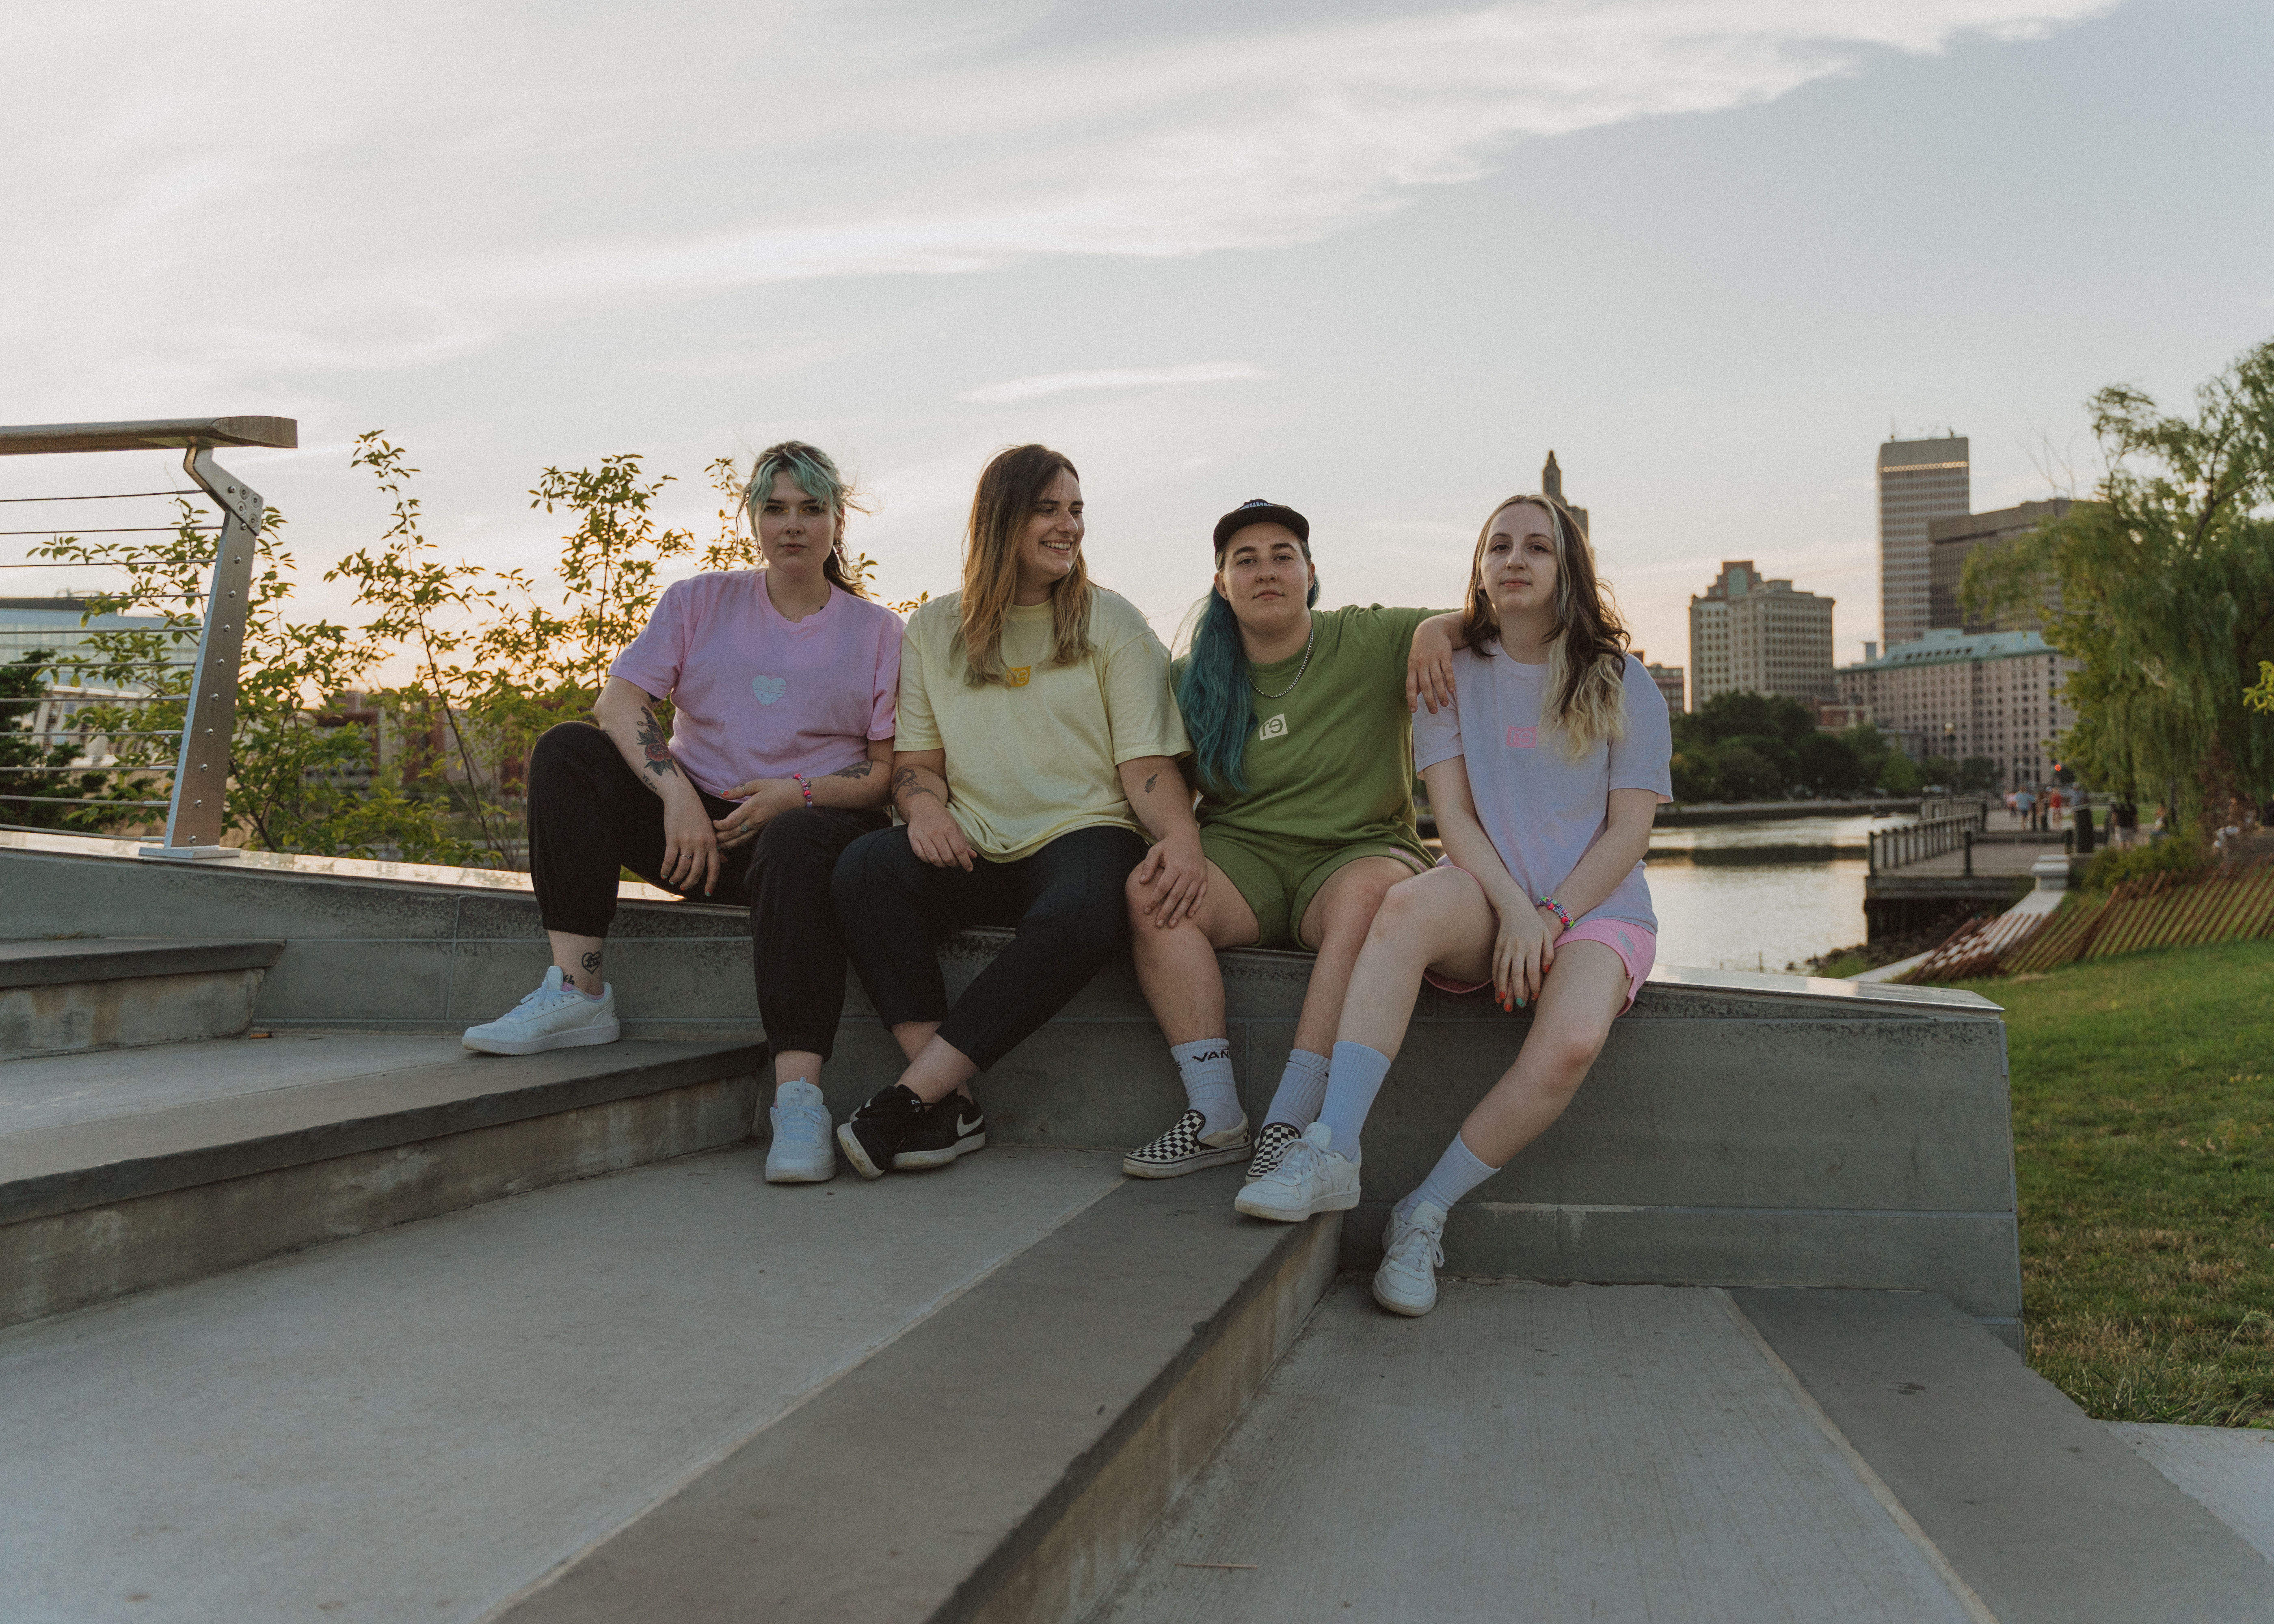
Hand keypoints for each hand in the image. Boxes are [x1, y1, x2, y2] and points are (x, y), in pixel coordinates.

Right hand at [660, 787, 722, 894]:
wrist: (682, 798)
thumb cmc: (697, 814)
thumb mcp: (710, 830)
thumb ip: (716, 847)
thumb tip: (724, 862)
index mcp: (712, 842)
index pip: (714, 867)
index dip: (711, 882)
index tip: (708, 892)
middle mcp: (701, 844)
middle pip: (697, 871)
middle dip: (691, 882)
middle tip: (685, 887)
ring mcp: (687, 841)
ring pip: (683, 867)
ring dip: (677, 877)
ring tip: (673, 880)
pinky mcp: (673, 838)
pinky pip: (670, 859)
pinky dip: (666, 869)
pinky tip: (664, 874)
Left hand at [713, 779, 797, 850]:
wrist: (797, 797)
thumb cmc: (777, 788)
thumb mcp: (757, 784)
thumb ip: (738, 790)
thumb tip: (722, 793)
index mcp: (751, 808)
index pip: (730, 822)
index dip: (719, 826)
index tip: (713, 823)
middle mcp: (754, 820)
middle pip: (733, 834)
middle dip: (720, 837)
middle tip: (710, 837)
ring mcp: (760, 827)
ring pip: (740, 841)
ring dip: (728, 844)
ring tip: (718, 845)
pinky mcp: (764, 829)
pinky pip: (748, 839)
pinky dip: (738, 843)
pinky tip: (732, 844)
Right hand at [906, 801, 975, 870]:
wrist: (922, 807)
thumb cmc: (941, 818)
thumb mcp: (956, 827)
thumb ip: (963, 843)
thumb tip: (972, 856)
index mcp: (949, 828)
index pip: (959, 850)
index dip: (965, 861)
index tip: (969, 868)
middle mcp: (936, 832)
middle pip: (947, 857)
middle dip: (953, 864)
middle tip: (955, 862)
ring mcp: (923, 836)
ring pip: (934, 859)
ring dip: (942, 864)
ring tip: (945, 861)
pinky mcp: (913, 839)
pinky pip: (922, 856)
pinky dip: (929, 861)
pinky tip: (934, 857)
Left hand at [1131, 829, 1207, 927]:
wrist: (1187, 836)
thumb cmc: (1168, 845)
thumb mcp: (1155, 851)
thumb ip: (1148, 865)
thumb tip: (1141, 882)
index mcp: (1175, 865)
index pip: (1163, 887)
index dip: (1154, 900)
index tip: (1146, 911)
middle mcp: (1189, 872)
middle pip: (1176, 896)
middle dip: (1166, 911)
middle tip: (1158, 925)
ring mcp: (1198, 875)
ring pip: (1189, 897)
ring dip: (1180, 912)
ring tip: (1172, 925)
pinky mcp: (1204, 877)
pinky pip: (1201, 894)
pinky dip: (1196, 906)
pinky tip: (1189, 916)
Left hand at [1407, 616, 1457, 714]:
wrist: (1430, 630)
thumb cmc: (1420, 650)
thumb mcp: (1413, 663)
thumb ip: (1414, 679)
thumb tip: (1412, 696)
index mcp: (1412, 667)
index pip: (1410, 685)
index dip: (1411, 698)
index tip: (1413, 710)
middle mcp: (1421, 664)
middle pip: (1425, 685)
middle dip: (1429, 700)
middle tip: (1434, 712)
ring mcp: (1433, 659)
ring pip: (1437, 679)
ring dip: (1441, 693)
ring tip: (1444, 704)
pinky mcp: (1444, 655)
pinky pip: (1447, 670)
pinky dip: (1450, 681)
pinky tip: (1452, 690)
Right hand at [1490, 892, 1555, 1008]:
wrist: (1515, 907)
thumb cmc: (1535, 923)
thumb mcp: (1547, 935)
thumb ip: (1549, 954)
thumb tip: (1546, 971)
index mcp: (1533, 946)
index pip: (1533, 970)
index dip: (1534, 985)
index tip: (1535, 997)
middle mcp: (1518, 947)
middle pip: (1517, 973)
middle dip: (1517, 990)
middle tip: (1519, 1004)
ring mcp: (1506, 946)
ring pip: (1503, 970)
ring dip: (1503, 986)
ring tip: (1503, 1000)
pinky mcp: (1498, 945)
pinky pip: (1495, 963)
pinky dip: (1495, 976)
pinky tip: (1496, 987)